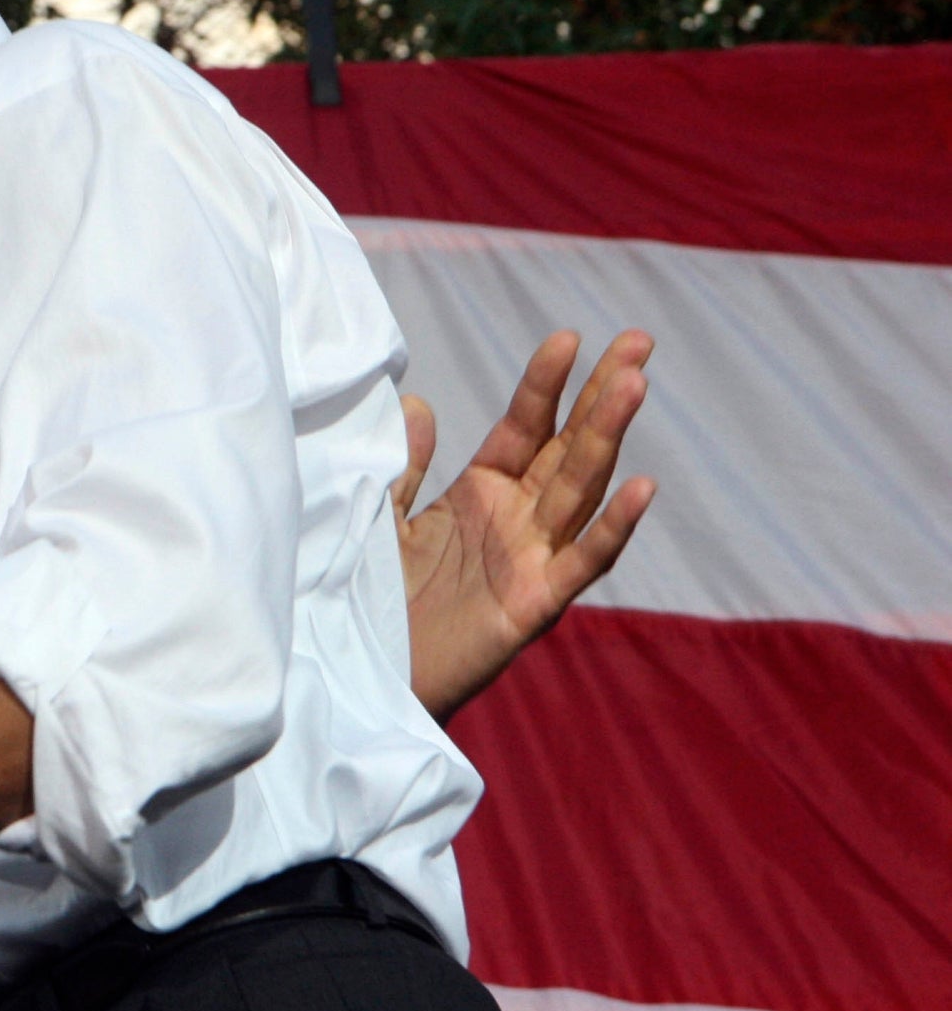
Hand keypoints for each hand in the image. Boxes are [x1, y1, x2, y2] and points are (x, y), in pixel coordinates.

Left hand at [398, 329, 657, 721]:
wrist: (366, 673)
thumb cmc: (375, 597)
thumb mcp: (382, 518)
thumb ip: (403, 465)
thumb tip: (416, 400)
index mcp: (483, 492)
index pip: (525, 426)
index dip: (546, 384)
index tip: (568, 337)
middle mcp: (516, 520)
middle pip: (568, 447)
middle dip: (602, 395)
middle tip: (640, 341)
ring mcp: (530, 560)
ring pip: (580, 490)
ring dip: (608, 438)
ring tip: (636, 384)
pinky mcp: (532, 605)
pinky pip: (580, 562)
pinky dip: (613, 528)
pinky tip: (643, 487)